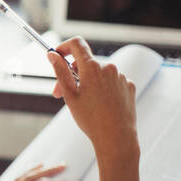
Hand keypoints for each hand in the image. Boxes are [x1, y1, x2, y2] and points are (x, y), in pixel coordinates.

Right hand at [47, 37, 138, 158]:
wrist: (116, 137)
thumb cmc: (91, 119)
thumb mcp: (69, 95)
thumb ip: (60, 71)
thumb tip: (52, 55)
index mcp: (92, 68)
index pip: (77, 44)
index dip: (64, 47)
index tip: (58, 55)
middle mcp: (109, 68)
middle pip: (85, 62)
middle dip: (71, 73)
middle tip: (61, 93)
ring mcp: (121, 77)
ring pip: (98, 73)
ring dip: (87, 82)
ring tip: (83, 103)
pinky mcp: (128, 86)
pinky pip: (111, 81)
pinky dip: (102, 88)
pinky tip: (99, 104)